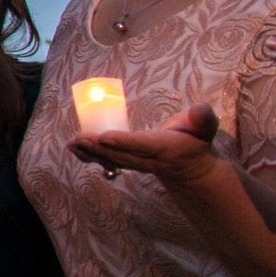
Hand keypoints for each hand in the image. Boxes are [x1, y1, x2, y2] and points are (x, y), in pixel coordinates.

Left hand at [71, 104, 221, 188]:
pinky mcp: (127, 162)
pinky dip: (89, 156)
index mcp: (164, 148)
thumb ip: (203, 119)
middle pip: (120, 154)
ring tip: (71, 144)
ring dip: (90, 152)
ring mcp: (136, 163)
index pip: (140, 145)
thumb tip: (201, 109)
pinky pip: (106, 161)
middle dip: (98, 147)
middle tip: (78, 139)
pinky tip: (73, 149)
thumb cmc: (195, 139)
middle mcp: (147, 159)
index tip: (104, 136)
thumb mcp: (204, 128)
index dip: (123, 141)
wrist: (190, 167)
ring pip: (110, 159)